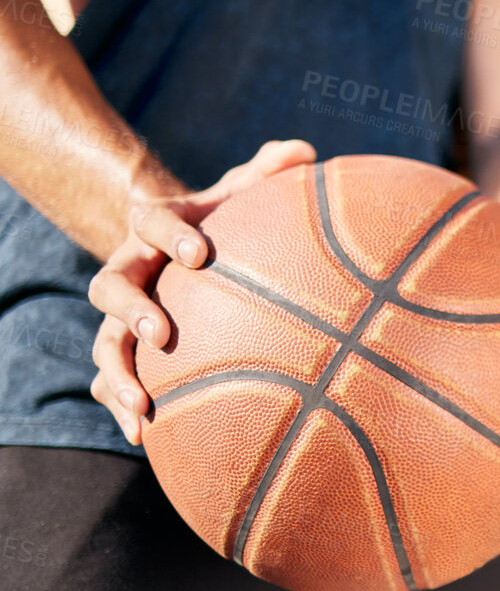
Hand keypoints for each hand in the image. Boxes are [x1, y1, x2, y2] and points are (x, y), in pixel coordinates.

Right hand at [89, 139, 317, 444]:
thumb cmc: (228, 217)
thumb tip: (305, 152)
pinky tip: (145, 438)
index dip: (169, 234)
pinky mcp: (125, 349)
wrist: (188, 247)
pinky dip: (121, 406)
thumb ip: (271, 170)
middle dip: (131, 310)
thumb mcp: (246, 189)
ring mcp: (121, 313)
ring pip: (104, 342)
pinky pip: (111, 380)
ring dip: (118, 373)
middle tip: (160, 334)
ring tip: (142, 404)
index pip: (152, 220)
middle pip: (110, 286)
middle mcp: (129, 267)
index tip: (199, 254)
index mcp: (158, 225)